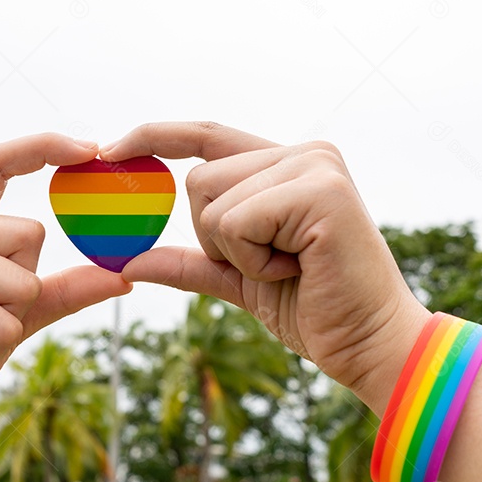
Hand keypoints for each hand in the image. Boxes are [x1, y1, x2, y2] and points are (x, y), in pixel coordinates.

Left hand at [101, 122, 429, 411]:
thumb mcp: (240, 281)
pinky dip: (253, 261)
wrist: (372, 345)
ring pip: (211, 200)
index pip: (208, 136)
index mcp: (289, 165)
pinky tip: (298, 271)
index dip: (157, 137)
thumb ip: (190, 263)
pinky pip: (235, 222)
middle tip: (274, 265)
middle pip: (199, 179)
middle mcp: (305, 153)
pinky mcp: (320, 190)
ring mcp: (315, 166)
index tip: (108, 150)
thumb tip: (127, 263)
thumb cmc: (316, 311)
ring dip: (237, 253)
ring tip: (291, 268)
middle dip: (217, 238)